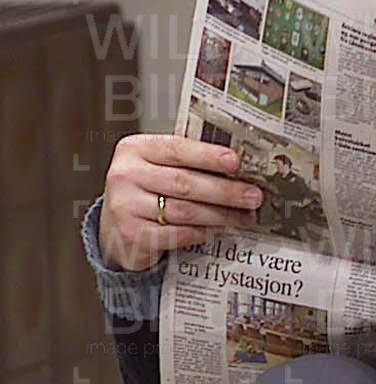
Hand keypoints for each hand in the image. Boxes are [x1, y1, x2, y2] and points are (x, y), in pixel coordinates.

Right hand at [98, 134, 262, 270]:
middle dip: (225, 190)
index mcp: (134, 149)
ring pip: (185, 211)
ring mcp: (125, 206)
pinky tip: (220, 230)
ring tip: (245, 216)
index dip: (208, 156)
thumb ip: (185, 161)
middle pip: (185, 182)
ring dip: (221, 215)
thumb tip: (235, 166)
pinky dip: (203, 232)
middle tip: (253, 196)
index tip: (235, 162)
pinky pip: (178, 233)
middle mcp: (125, 175)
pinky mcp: (133, 234)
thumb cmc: (144, 192)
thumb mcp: (155, 167)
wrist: (114, 228)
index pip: (176, 149)